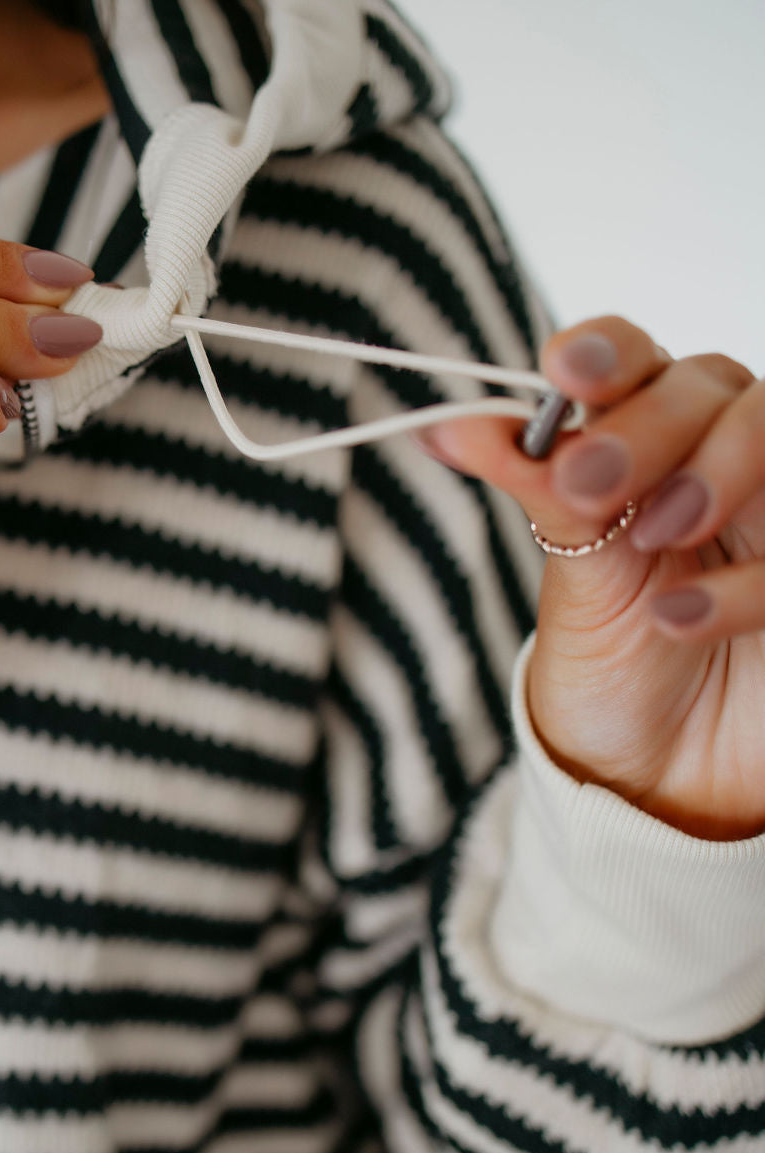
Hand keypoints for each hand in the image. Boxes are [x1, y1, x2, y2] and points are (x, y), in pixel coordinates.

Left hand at [415, 316, 763, 839]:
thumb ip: (536, 491)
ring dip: (714, 471)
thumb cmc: (614, 664)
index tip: (563, 371)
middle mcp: (719, 460)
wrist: (661, 771)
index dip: (606, 351)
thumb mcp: (574, 575)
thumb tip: (447, 425)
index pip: (635, 362)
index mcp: (648, 442)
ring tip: (654, 536)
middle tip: (589, 483)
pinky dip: (741, 580)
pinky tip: (679, 619)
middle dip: (648, 425)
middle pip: (710, 387)